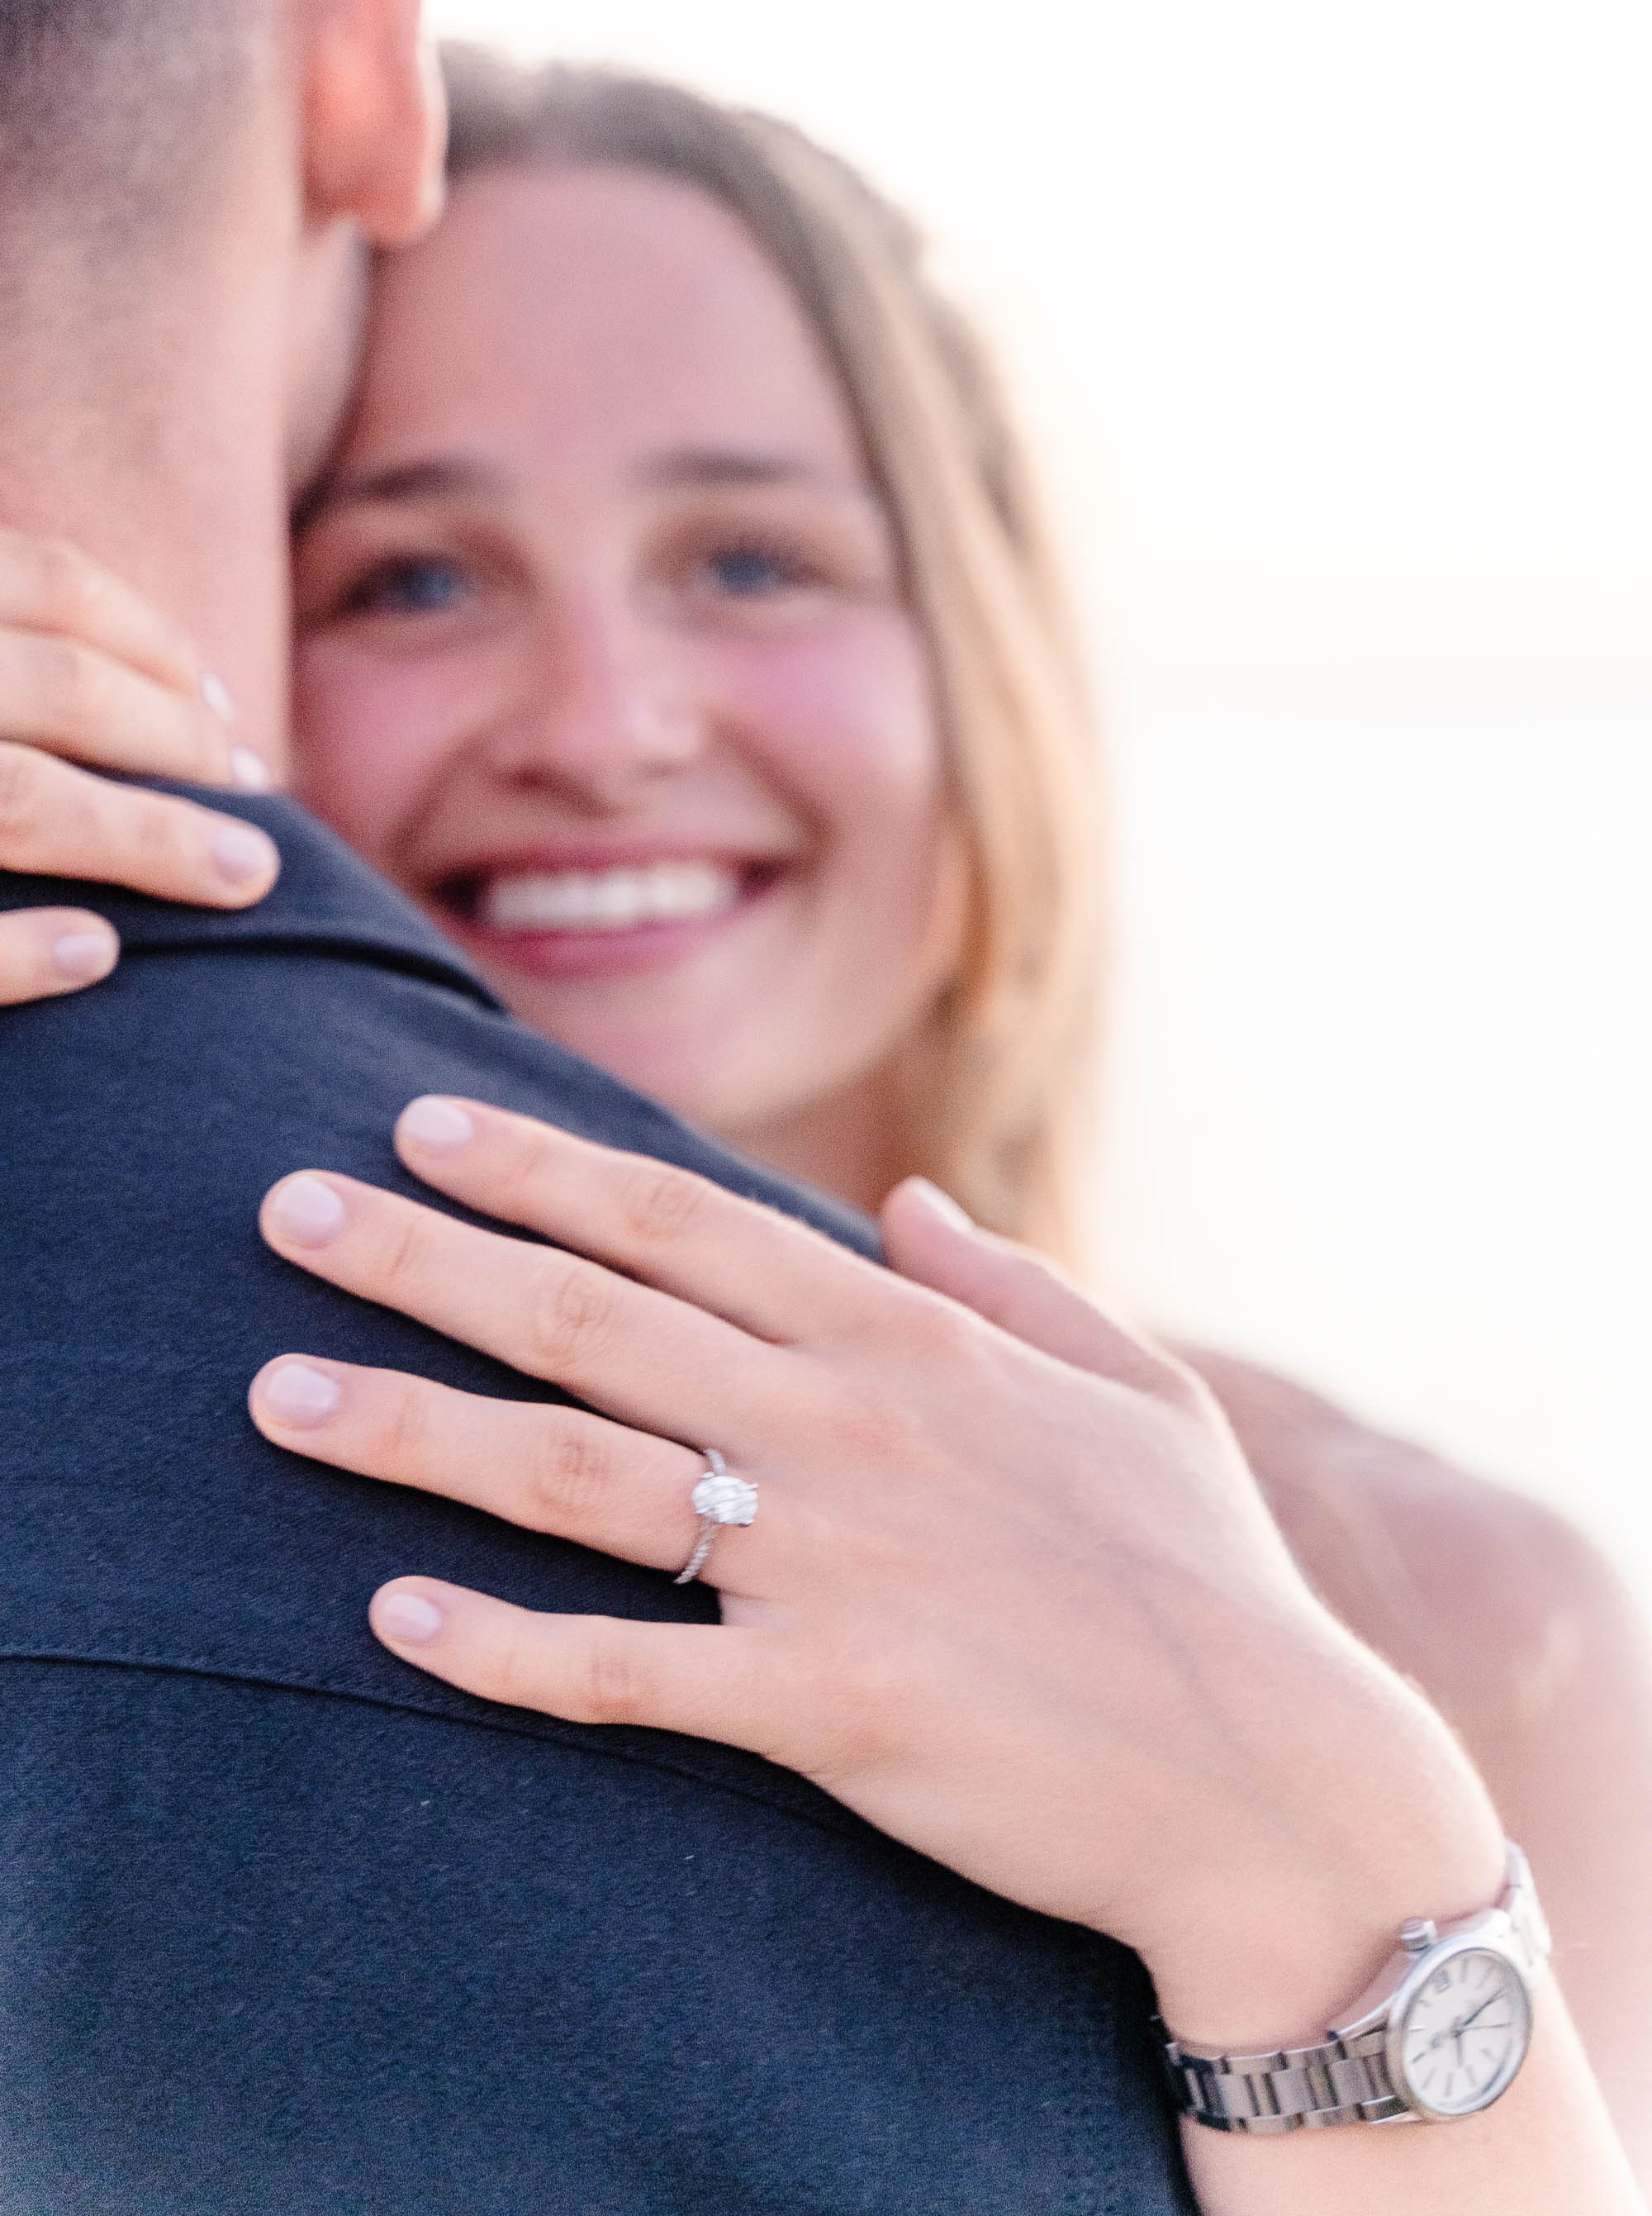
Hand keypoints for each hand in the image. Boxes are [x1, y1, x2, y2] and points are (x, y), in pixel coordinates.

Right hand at [0, 533, 280, 1003]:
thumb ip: (12, 651)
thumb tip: (153, 694)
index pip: (52, 582)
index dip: (152, 644)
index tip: (221, 708)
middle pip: (64, 688)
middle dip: (183, 745)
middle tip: (257, 795)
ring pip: (21, 803)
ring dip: (148, 839)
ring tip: (244, 874)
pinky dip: (21, 949)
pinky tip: (101, 956)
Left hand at [251, 1098, 1505, 2047]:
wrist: (1271, 1778)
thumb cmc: (1207, 1572)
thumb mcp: (1137, 1384)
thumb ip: (1010, 1283)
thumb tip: (908, 1205)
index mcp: (910, 1337)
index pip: (679, 1220)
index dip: (536, 1169)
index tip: (420, 1126)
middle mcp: (845, 1426)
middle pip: (587, 1318)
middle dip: (423, 1258)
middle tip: (283, 1213)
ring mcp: (826, 1565)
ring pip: (569, 1474)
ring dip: (408, 1430)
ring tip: (275, 1396)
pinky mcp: (821, 1709)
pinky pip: (627, 1672)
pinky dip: (506, 1650)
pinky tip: (395, 1622)